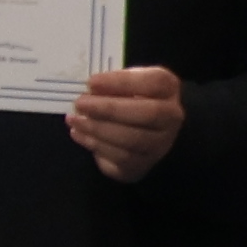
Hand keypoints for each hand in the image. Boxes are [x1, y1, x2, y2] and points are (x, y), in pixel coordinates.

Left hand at [66, 64, 187, 183]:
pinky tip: (79, 133)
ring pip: (133, 140)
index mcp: (168, 88)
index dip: (122, 82)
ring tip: (74, 120)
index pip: (154, 82)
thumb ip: (112, 84)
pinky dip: (96, 145)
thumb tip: (91, 90)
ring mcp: (160, 144)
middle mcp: (171, 117)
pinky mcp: (142, 165)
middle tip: (80, 103)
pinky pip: (121, 158)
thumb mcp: (124, 83)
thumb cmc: (128, 99)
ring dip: (98, 129)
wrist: (140, 131)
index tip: (92, 82)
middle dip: (110, 109)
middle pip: (148, 114)